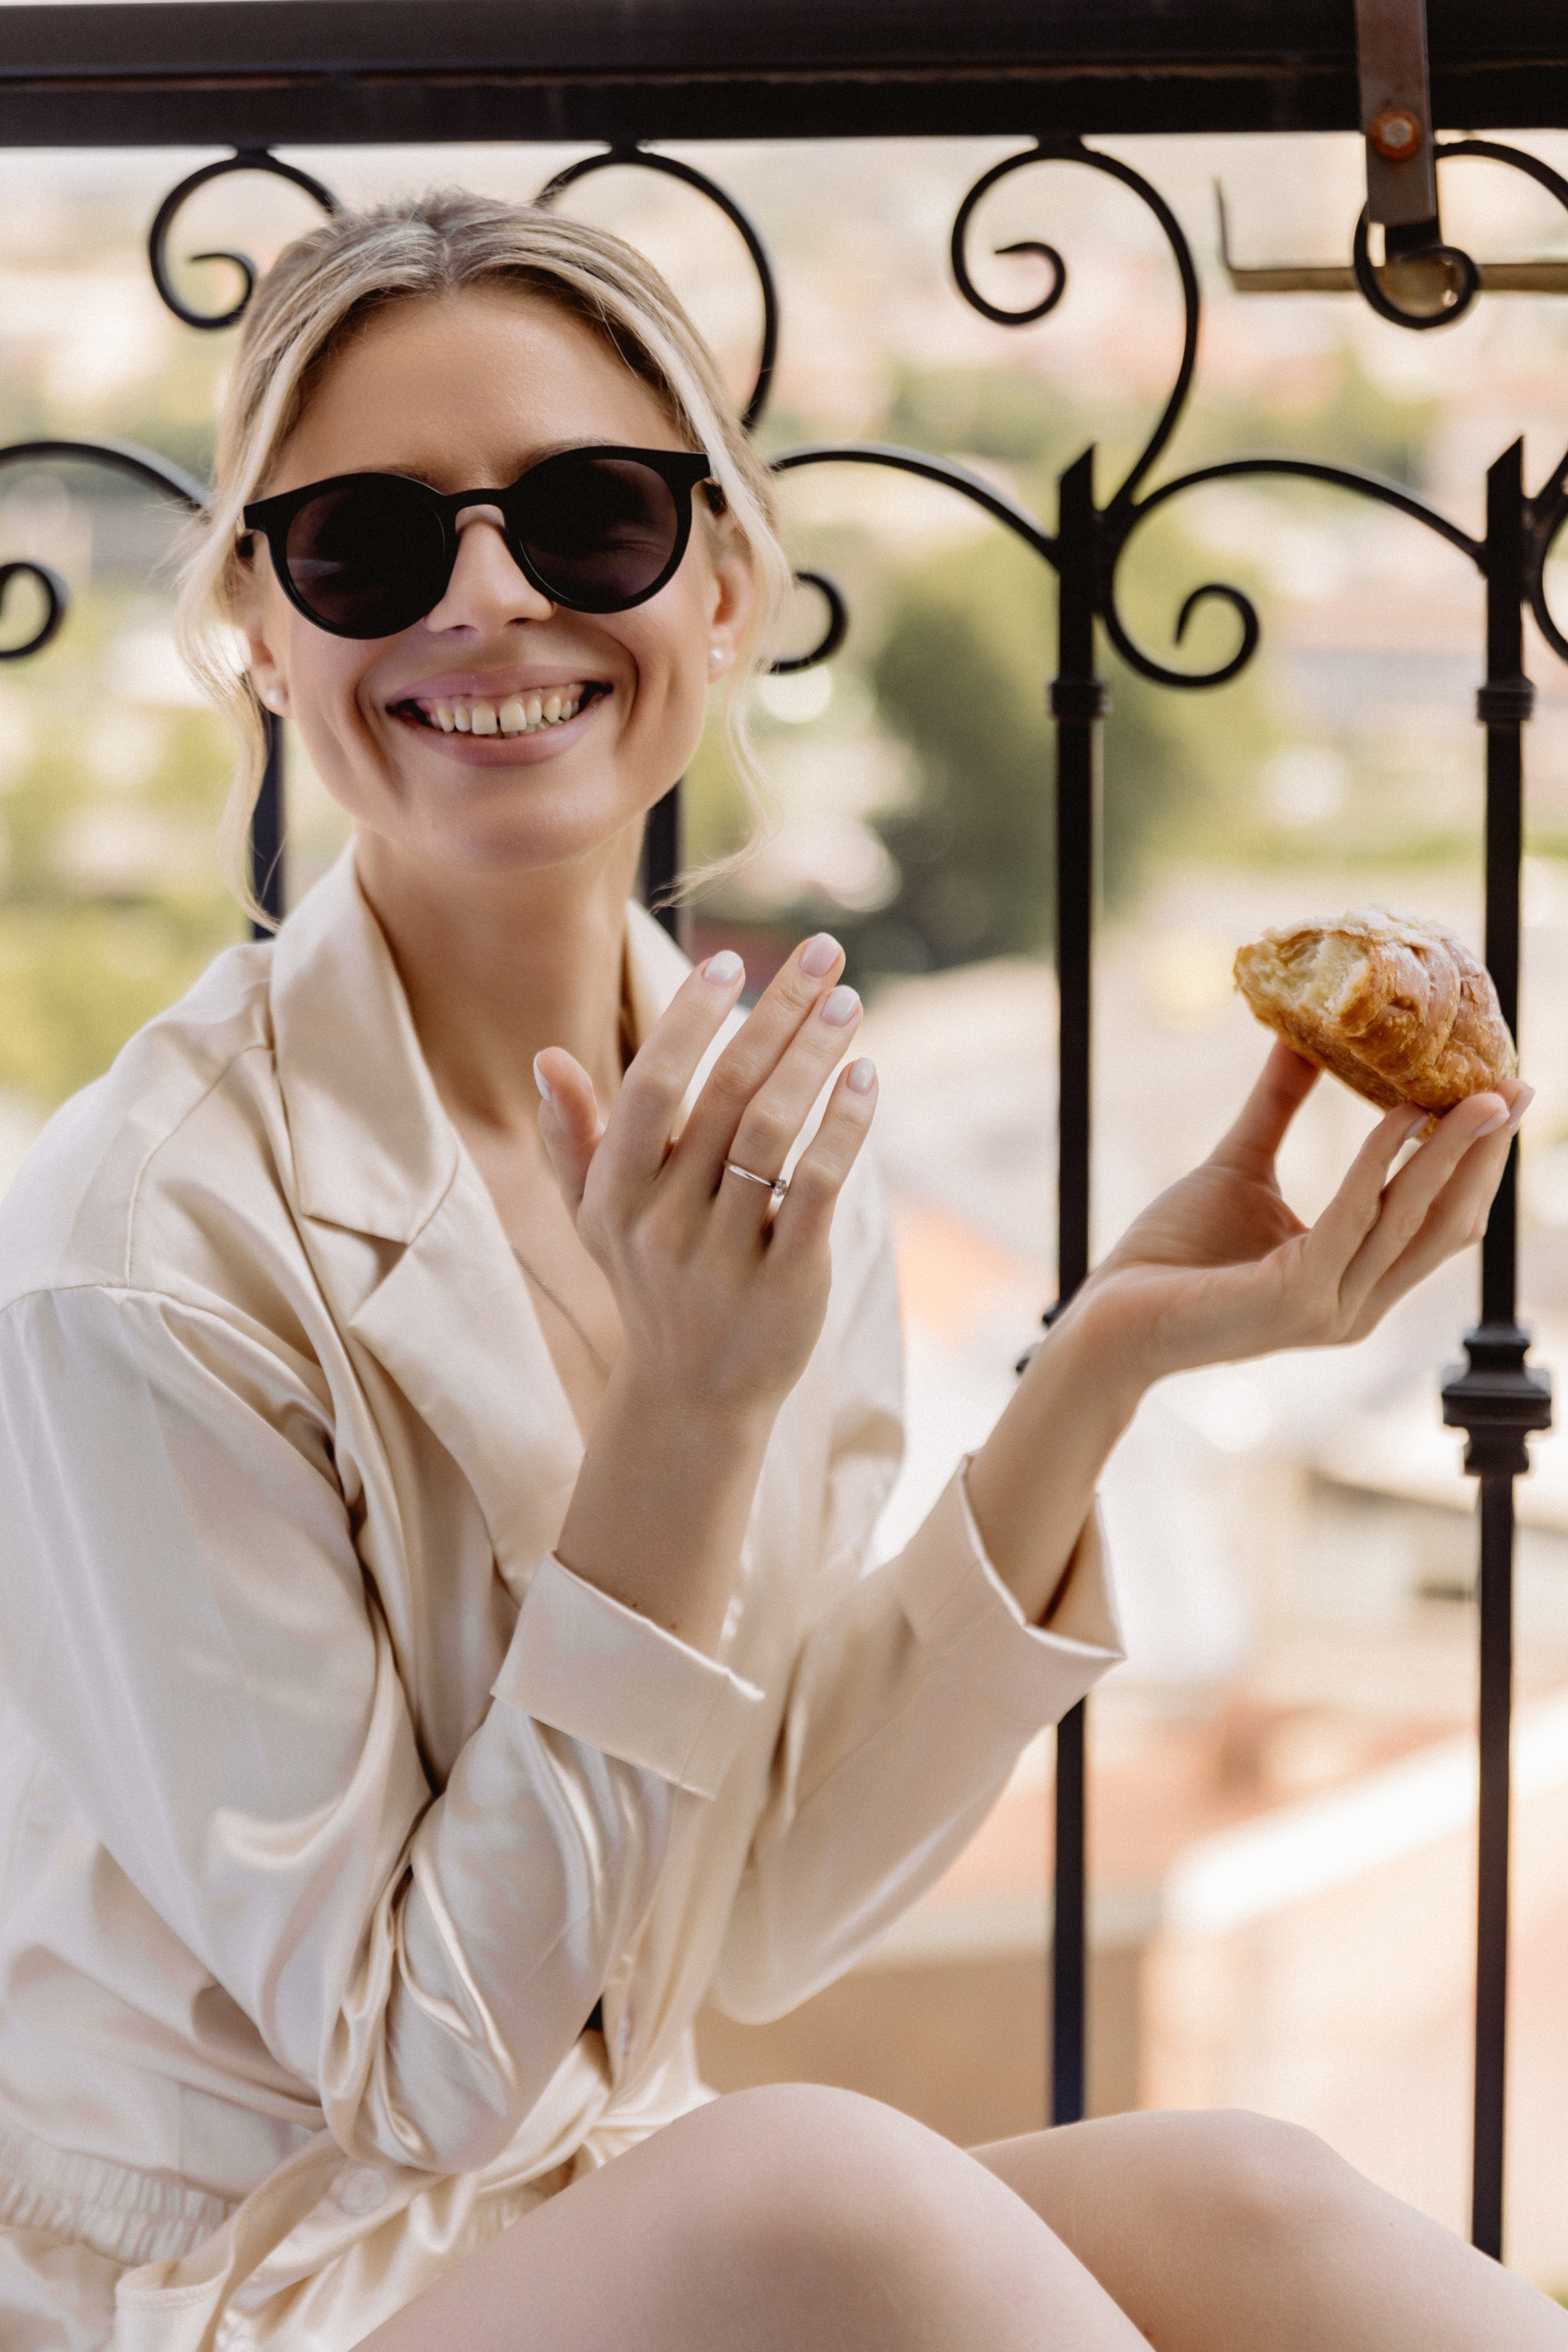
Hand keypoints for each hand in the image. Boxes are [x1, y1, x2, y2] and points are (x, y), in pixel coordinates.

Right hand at [535, 932, 876, 1426]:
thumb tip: (546, 1058)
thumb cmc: (648, 1285)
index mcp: (615, 1194)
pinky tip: (866, 1079)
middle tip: (824, 954)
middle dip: (777, 1016)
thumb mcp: (596, 1218)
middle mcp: (662, 1222)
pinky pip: (814, 1190)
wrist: (693, 1396)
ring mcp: (722, 1255)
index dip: (688, 1023)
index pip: (651, 1089)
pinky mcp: (784, 1281)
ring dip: (814, 1060)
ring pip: (771, 1135)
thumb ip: (575, 1139)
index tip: (730, 964)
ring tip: (850, 1004)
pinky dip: (843, 1129)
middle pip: (724, 1096)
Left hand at [1074, 1039, 1532, 1388]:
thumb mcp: (1242, 1166)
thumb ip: (1279, 1108)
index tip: (1503, 1096)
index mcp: (1356, 1279)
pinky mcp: (1297, 1299)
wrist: (1108, 1317)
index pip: (1439, 1220)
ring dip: (1451, 1151)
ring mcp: (1332, 1309)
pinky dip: (1380, 1162)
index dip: (1476, 1161)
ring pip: (1413, 1219)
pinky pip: (1353, 1218)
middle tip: (1515, 1087)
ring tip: (1479, 1092)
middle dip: (1485, 1153)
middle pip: (1446, 1221)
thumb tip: (1305, 1038)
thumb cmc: (1171, 1255)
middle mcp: (1357, 1304)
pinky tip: (1398, 1114)